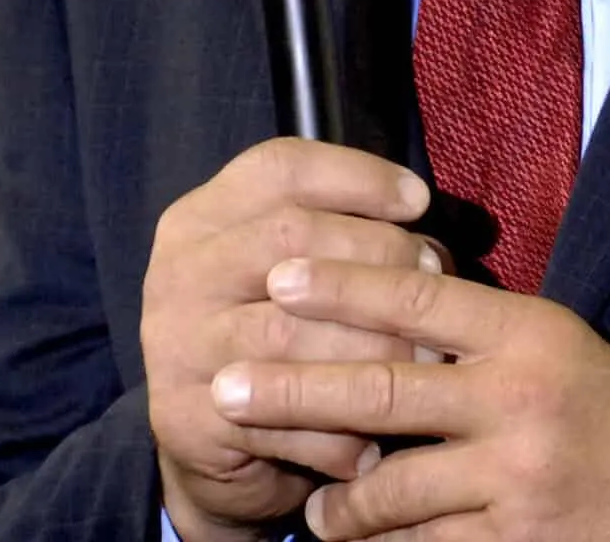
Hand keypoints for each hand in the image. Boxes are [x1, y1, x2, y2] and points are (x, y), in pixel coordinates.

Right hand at [142, 139, 441, 541]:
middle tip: (433, 286)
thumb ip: (347, 240)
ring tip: (426, 364)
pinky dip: (339, 434)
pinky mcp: (186, 419)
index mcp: (204, 216)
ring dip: (372, 349)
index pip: (281, 167)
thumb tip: (431, 251)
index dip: (357, 176)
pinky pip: (282, 420)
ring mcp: (176, 345)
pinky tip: (376, 442)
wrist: (206, 443)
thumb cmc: (273, 335)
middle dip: (377, 256)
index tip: (418, 201)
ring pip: (290, 333)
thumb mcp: (296, 268)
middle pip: (290, 237)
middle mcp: (180, 270)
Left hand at [213, 255, 609, 541]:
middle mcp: (519, 401)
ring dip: (339, 502)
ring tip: (314, 509)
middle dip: (293, 389)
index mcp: (530, 335)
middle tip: (225, 386)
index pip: (422, 299)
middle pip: (383, 390)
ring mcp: (513, 478)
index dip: (346, 284)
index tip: (281, 273)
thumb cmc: (599, 409)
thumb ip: (474, 330)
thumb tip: (376, 303)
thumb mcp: (550, 346)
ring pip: (391, 489)